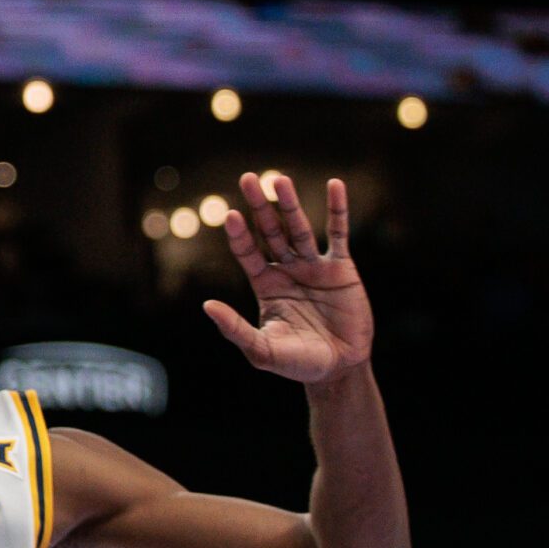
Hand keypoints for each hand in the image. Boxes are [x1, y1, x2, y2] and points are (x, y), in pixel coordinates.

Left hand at [204, 173, 372, 385]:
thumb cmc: (298, 362)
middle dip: (260, 207)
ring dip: (290, 204)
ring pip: (299, 228)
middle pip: (270, 232)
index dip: (239, 235)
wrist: (340, 370)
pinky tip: (335, 185)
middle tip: (248, 178)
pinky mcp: (341, 268)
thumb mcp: (262, 349)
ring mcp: (313, 266)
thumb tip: (207, 306)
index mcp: (265, 284)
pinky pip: (338, 233)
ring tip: (281, 180)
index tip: (230, 215)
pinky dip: (338, 209)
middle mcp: (286, 269)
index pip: (247, 252)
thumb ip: (235, 329)